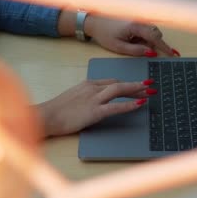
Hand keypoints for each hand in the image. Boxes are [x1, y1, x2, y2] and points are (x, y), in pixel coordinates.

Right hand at [36, 79, 155, 136]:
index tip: (137, 85)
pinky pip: (115, 106)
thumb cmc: (57, 110)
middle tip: (149, 84)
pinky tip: (139, 104)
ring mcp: (93, 99)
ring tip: (148, 91)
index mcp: (87, 84)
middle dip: (135, 84)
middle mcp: (92, 88)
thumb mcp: (73, 97)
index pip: (111, 81)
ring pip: (118, 90)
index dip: (126, 83)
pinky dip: (129, 104)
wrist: (46, 116)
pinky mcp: (93, 111)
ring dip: (135, 90)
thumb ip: (87, 96)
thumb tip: (98, 100)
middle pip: (118, 83)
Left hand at [85, 16, 180, 56]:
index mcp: (135, 26)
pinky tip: (132, 39)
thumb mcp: (119, 47)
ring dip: (147, 40)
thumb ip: (137, 50)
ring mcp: (138, 18)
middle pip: (156, 33)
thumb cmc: (104, 34)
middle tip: (138, 49)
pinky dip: (143, 36)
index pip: (155, 37)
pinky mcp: (136, 18)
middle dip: (153, 44)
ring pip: (151, 31)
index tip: (173, 54)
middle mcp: (139, 19)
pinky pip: (146, 29)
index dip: (165, 47)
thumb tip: (151, 53)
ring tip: (130, 42)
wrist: (94, 21)